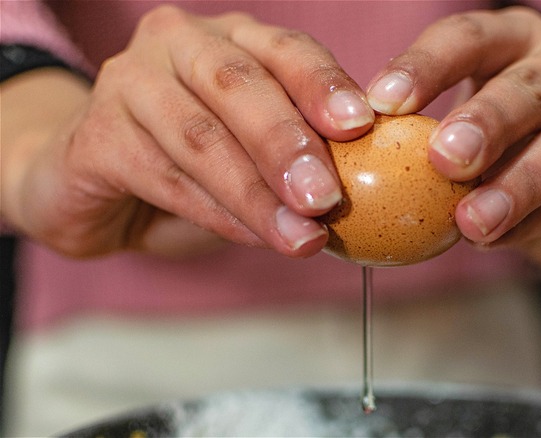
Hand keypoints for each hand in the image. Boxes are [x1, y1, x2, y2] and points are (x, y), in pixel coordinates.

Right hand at [1, 5, 374, 257]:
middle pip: (239, 85)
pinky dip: (215, 213)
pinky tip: (251, 235)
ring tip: (298, 236)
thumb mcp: (254, 154)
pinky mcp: (94, 133)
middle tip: (325, 198)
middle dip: (288, 146)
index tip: (360, 125)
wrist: (92, 186)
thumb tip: (354, 195)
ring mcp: (128, 81)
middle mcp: (177, 44)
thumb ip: (298, 159)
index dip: (324, 85)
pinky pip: (164, 176)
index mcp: (231, 37)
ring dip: (256, 194)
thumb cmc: (191, 166)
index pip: (286, 49)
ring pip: (202, 138)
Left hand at [366, 7, 540, 271]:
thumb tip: (354, 165)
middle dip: (486, 122)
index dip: (427, 66)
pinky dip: (533, 223)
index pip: (471, 37)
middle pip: (531, 87)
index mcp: (518, 38)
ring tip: (472, 221)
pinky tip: (495, 240)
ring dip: (517, 185)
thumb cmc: (511, 133)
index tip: (382, 102)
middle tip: (443, 158)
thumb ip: (427, 132)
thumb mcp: (472, 112)